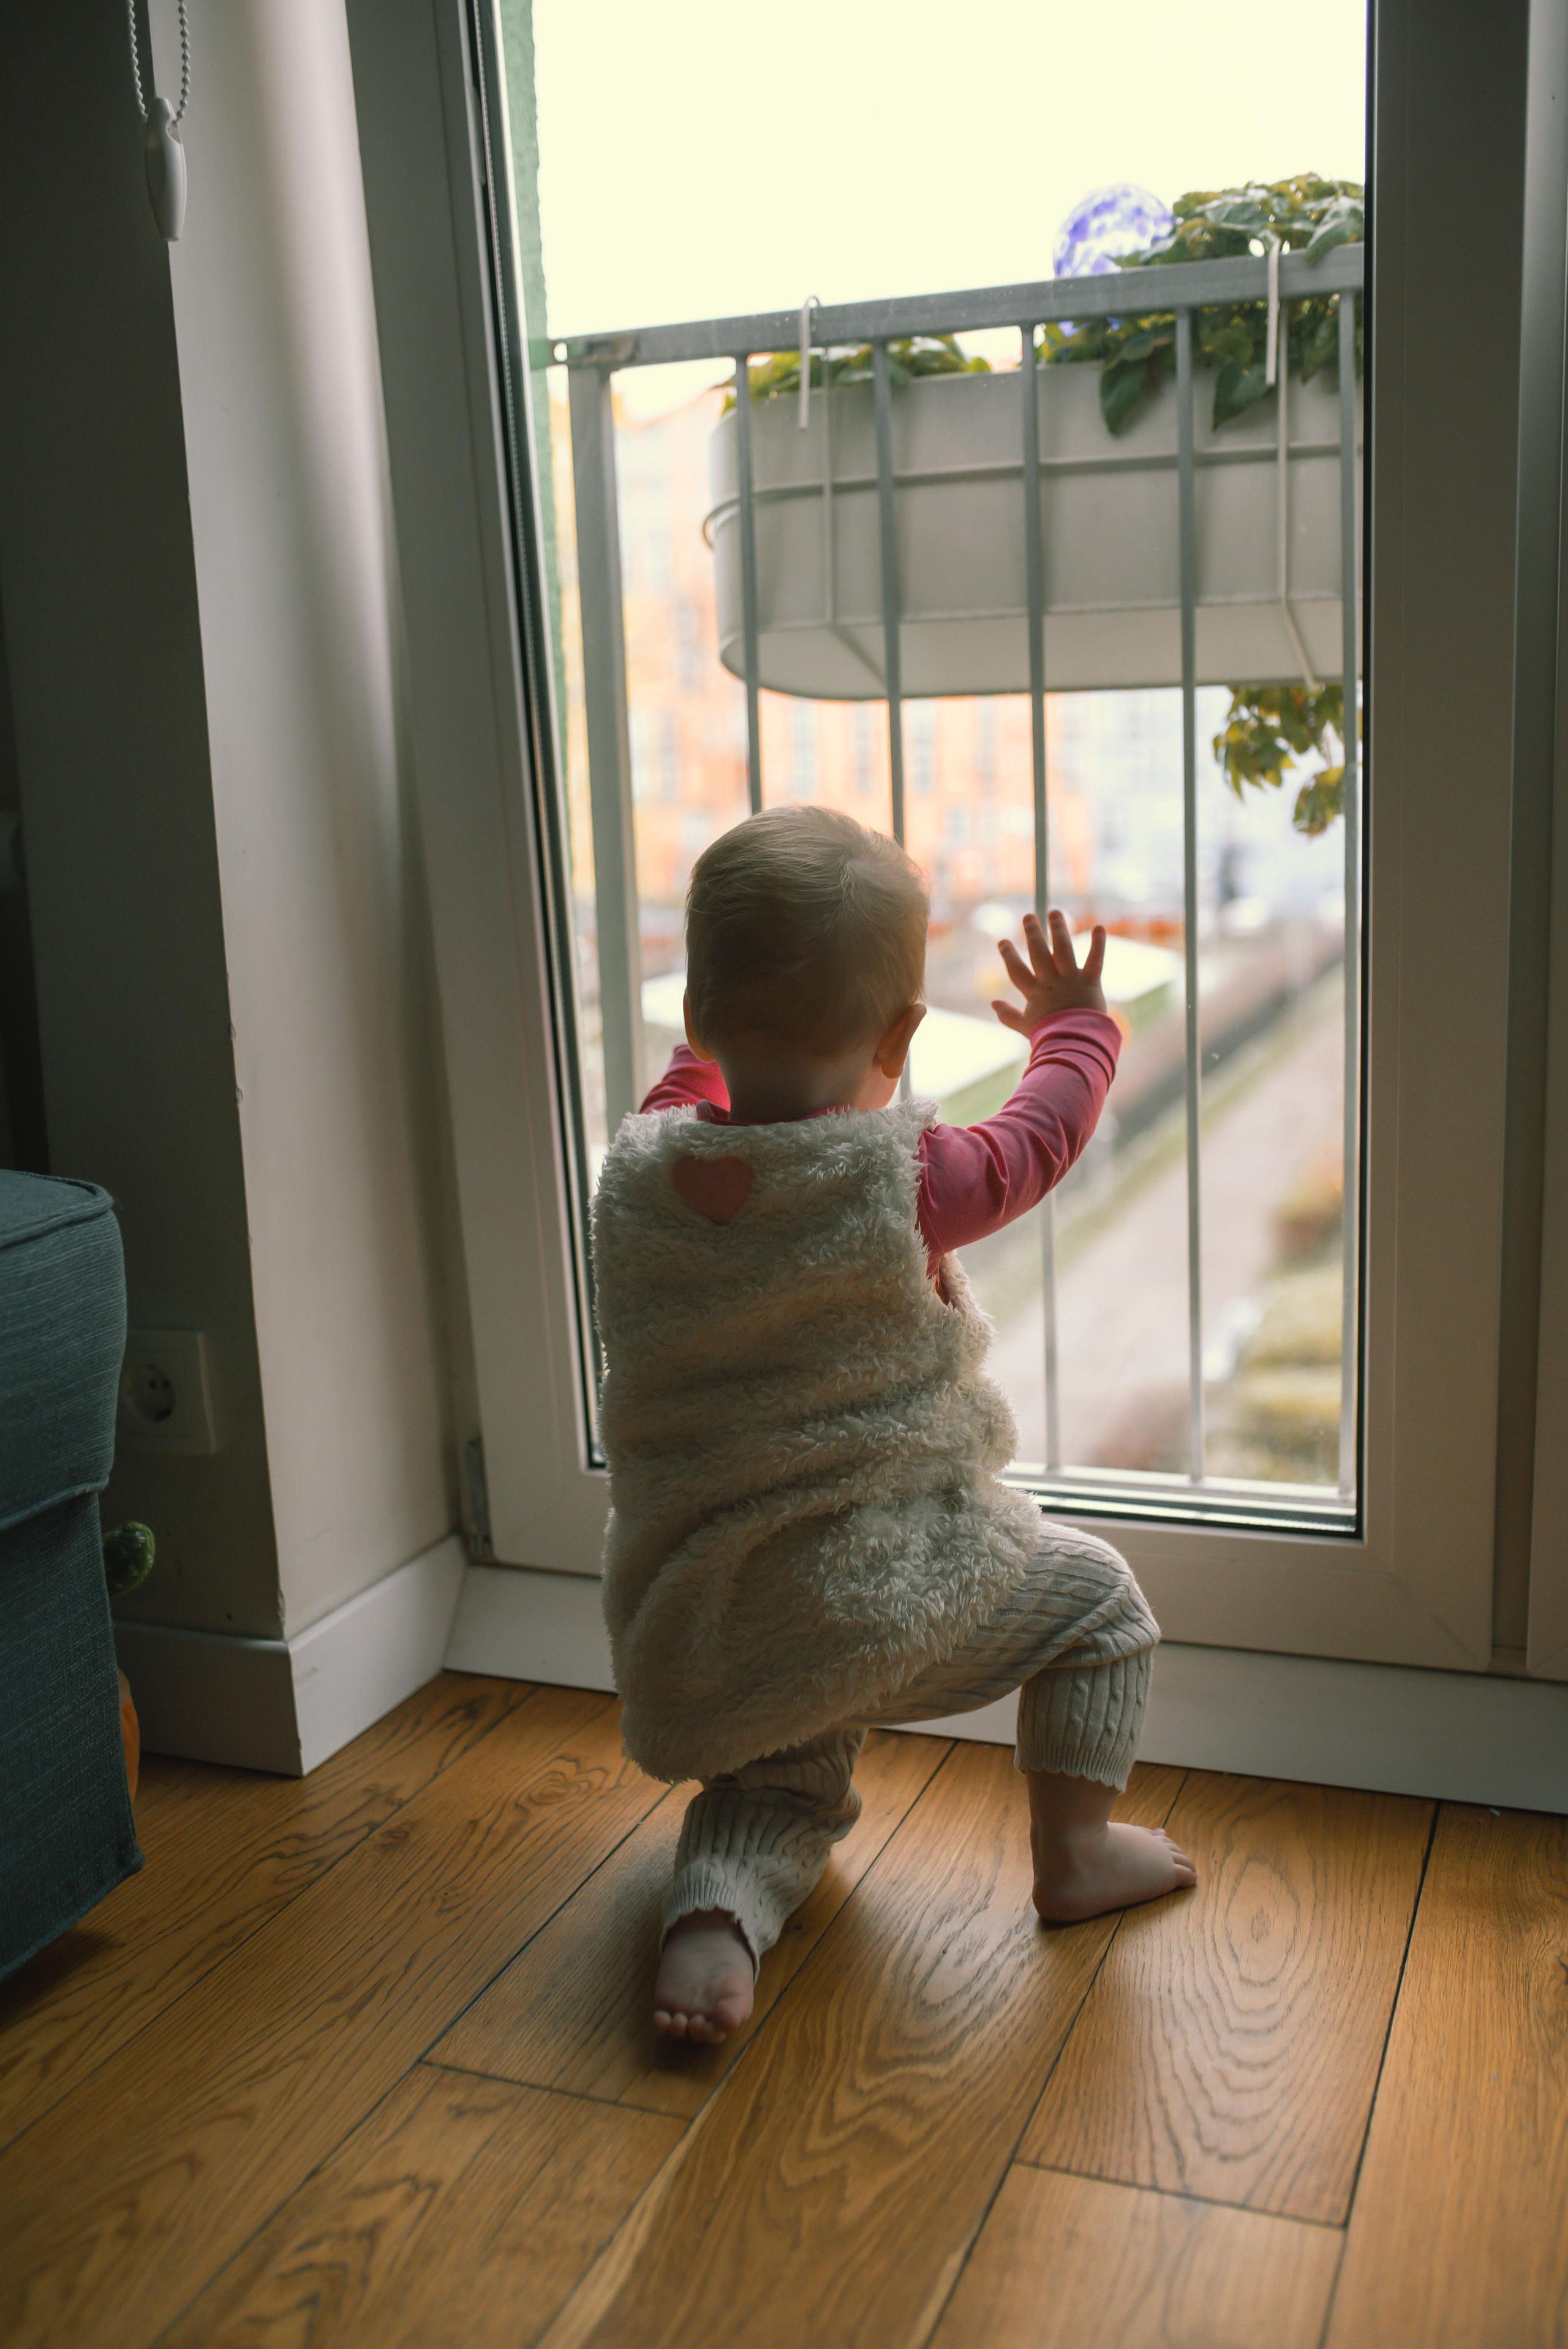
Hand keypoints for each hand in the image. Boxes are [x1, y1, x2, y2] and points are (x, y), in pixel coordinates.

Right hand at [991, 910, 1106, 1033]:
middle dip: (1033, 934)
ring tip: (1054, 912)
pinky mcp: (1090, 982)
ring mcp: (1070, 981)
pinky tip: (1099, 927)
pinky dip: (1098, 944)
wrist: (1073, 1045)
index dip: (1009, 955)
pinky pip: (1094, 960)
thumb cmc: (1049, 1038)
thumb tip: (993, 1003)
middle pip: (1039, 954)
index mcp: (1035, 993)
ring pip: (1063, 950)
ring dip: (1058, 930)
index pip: (1017, 970)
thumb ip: (1008, 1015)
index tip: (1003, 941)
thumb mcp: (1026, 1026)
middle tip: (1028, 917)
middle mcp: (1050, 983)